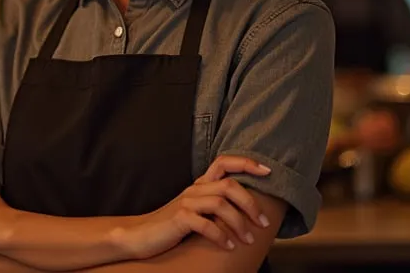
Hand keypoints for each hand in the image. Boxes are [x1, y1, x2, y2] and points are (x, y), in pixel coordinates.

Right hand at [121, 155, 271, 259]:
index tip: (268, 171)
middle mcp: (195, 189)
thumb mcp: (196, 210)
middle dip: (251, 203)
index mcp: (200, 184)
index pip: (224, 162)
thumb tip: (247, 209)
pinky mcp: (179, 219)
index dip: (246, 163)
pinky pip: (205, 224)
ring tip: (248, 240)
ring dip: (239, 223)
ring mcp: (186, 202)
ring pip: (220, 204)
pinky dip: (221, 236)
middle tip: (263, 223)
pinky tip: (228, 246)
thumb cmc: (173, 225)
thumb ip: (214, 204)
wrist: (141, 234)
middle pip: (229, 185)